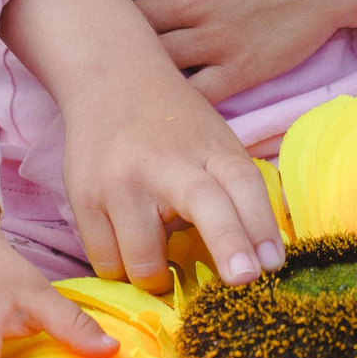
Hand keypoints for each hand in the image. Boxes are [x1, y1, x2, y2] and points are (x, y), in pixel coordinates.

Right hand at [59, 58, 286, 293]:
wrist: (110, 77)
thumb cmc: (172, 124)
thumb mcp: (213, 144)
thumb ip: (233, 192)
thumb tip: (266, 259)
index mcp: (209, 150)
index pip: (243, 184)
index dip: (261, 225)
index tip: (272, 264)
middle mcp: (167, 164)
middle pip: (207, 206)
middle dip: (229, 246)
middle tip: (244, 280)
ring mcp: (122, 182)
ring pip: (144, 261)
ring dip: (156, 279)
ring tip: (159, 264)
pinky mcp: (84, 198)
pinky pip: (106, 262)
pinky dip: (121, 269)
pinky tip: (128, 249)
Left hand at [108, 0, 356, 101]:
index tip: (99, 5)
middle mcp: (186, 0)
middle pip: (124, 28)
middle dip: (110, 35)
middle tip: (101, 44)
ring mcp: (212, 39)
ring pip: (151, 63)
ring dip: (137, 68)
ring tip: (126, 72)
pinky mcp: (238, 70)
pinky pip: (190, 94)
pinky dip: (173, 96)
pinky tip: (164, 94)